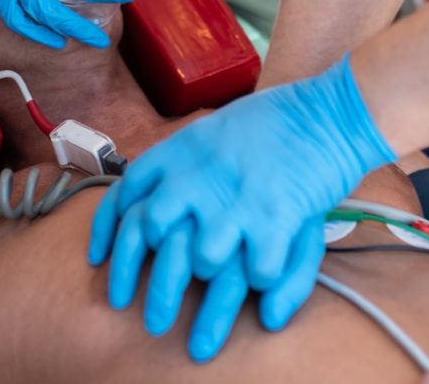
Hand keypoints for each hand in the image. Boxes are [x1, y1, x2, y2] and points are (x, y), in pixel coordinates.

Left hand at [88, 55, 396, 360]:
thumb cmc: (273, 123)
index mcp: (180, 151)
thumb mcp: (212, 132)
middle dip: (150, 284)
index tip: (99, 262)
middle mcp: (198, 175)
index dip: (107, 234)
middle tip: (151, 319)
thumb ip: (176, 169)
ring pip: (203, 262)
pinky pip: (257, 273)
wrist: (329, 111)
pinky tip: (267, 278)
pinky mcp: (275, 217)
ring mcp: (235, 198)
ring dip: (213, 278)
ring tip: (222, 286)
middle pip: (153, 236)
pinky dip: (263, 282)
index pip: (126, 194)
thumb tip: (151, 211)